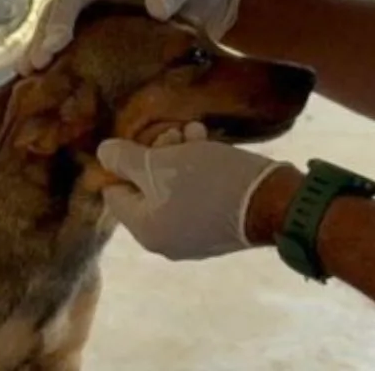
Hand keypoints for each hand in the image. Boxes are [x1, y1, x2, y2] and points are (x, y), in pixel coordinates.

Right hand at [25, 0, 240, 70]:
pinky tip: (50, 86)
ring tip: (26, 79)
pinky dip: (62, 64)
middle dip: (41, 39)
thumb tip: (156, 8)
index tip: (54, 46)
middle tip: (29, 69)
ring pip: (60, 32)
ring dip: (43, 53)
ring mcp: (96, 15)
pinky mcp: (103, 36)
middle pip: (57, 14)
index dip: (60, 19)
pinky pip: (77, 48)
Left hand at [97, 125, 291, 260]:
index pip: (115, 192)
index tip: (144, 141)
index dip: (125, 162)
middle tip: (173, 134)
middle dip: (157, 154)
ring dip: (180, 155)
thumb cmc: (209, 182)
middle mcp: (166, 240)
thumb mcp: (160, 164)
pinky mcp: (218, 226)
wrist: (273, 200)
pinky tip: (208, 144)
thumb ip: (125, 159)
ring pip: (173, 186)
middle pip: (145, 188)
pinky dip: (199, 169)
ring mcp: (194, 236)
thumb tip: (102, 153)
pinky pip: (197, 194)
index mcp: (146, 230)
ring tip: (195, 133)